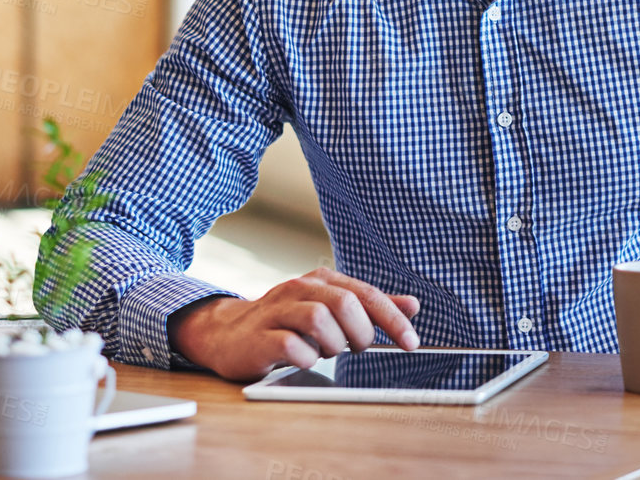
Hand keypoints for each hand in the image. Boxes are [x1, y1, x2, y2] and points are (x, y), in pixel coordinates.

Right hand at [168, 266, 420, 381]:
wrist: (227, 334)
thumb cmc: (285, 323)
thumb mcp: (329, 309)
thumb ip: (369, 307)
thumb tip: (412, 305)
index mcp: (320, 280)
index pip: (365, 293)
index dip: (392, 318)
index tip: (411, 342)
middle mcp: (298, 289)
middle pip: (344, 304)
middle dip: (360, 333)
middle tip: (356, 348)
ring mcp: (275, 311)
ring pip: (318, 319)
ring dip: (332, 344)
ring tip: (325, 352)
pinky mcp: (257, 338)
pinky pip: (290, 346)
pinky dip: (305, 357)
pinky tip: (303, 359)